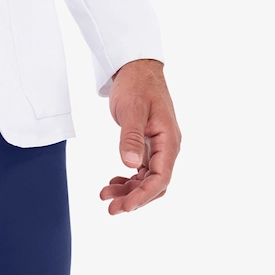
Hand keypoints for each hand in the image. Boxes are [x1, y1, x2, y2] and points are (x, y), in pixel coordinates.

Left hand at [100, 58, 180, 214]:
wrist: (136, 67)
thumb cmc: (136, 84)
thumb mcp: (131, 109)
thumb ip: (131, 137)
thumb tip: (131, 164)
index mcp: (168, 140)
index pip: (161, 178)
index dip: (143, 195)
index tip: (125, 206)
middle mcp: (167, 147)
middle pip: (154, 184)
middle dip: (134, 198)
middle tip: (110, 208)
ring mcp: (158, 146)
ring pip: (147, 178)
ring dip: (129, 189)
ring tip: (106, 195)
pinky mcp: (148, 143)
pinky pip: (142, 169)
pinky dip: (129, 178)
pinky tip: (114, 182)